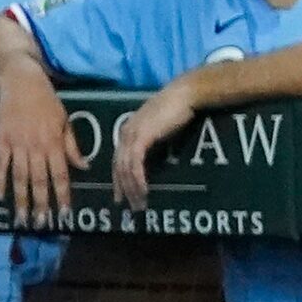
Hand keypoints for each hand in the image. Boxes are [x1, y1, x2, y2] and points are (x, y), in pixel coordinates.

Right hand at [0, 68, 81, 220]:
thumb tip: (85, 167)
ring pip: (20, 177)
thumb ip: (72, 147)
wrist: (21, 84)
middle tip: (42, 224)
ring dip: (21, 199)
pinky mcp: (1, 141)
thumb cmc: (48, 103)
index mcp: (55, 143)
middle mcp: (37, 147)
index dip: (63, 195)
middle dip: (41, 204)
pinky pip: (0, 165)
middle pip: (39, 181)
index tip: (65, 213)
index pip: (61, 175)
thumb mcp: (66, 122)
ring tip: (22, 218)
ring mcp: (17, 145)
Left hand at [112, 77, 199, 210]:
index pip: (118, 160)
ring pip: (124, 168)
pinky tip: (144, 190)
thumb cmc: (178, 108)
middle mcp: (125, 134)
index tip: (122, 196)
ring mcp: (131, 135)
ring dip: (131, 188)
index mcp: (128, 131)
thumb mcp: (162, 128)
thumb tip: (155, 156)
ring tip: (139, 203)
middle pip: (117, 167)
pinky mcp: (141, 137)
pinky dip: (137, 179)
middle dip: (123, 189)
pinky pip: (134, 164)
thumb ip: (154, 140)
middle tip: (130, 206)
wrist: (184, 94)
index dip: (119, 180)